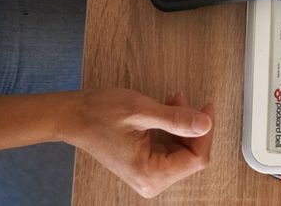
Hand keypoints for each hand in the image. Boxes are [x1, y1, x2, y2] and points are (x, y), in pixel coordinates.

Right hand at [62, 88, 214, 197]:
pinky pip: (171, 149)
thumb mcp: (141, 111)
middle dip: (192, 127)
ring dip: (183, 125)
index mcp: (150, 174)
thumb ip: (176, 119)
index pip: (196, 159)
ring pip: (183, 152)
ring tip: (173, 101)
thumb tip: (205, 123)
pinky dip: (173, 129)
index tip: (207, 108)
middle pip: (191, 157)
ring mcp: (148, 175)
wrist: (74, 117)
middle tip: (185, 100)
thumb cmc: (100, 114)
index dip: (205, 133)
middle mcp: (150, 181)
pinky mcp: (146, 166)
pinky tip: (167, 110)